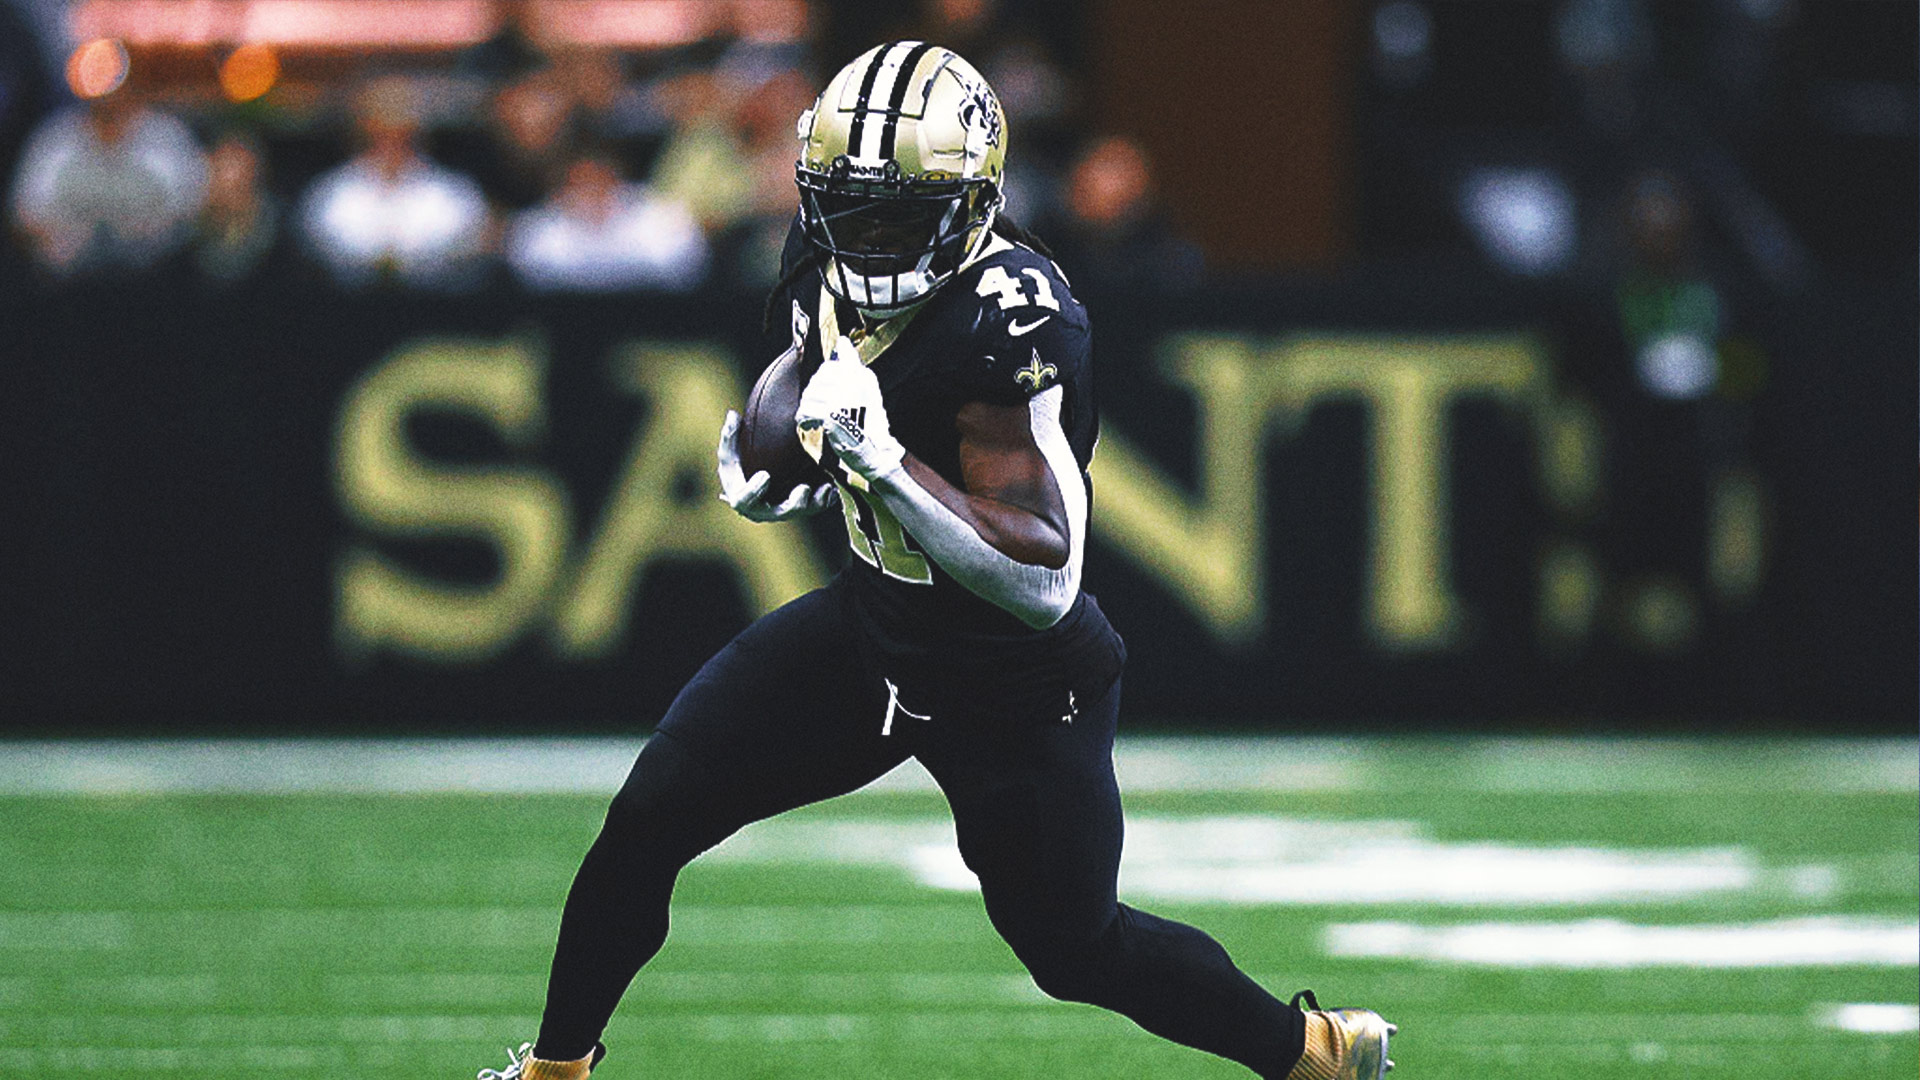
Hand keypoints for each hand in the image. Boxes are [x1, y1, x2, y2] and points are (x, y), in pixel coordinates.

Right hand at [715, 410, 836, 521]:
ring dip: (816, 501)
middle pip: (781, 512)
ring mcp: (785, 511)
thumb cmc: (739, 469)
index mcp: (743, 500)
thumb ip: (729, 436)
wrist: (755, 481)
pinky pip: (816, 507)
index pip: (744, 501)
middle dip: (794, 503)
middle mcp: (765, 511)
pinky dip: (827, 499)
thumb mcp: (730, 453)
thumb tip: (732, 415)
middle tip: (803, 488)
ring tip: (826, 487)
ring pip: (803, 511)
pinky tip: (835, 487)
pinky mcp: (801, 509)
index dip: (754, 491)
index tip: (764, 476)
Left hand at [795, 335, 905, 479]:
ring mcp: (842, 397)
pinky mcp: (831, 414)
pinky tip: (811, 426)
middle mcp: (853, 382)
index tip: (829, 395)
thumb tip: (843, 341)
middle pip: (817, 380)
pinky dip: (804, 420)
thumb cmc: (868, 423)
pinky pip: (806, 411)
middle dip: (814, 396)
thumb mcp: (866, 389)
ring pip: (809, 396)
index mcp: (862, 375)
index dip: (824, 381)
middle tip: (820, 410)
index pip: (831, 365)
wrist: (874, 451)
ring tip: (815, 419)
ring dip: (808, 409)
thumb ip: (852, 364)